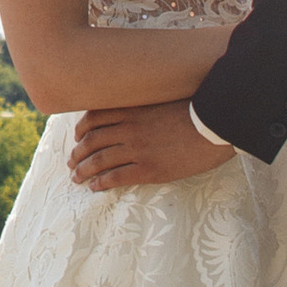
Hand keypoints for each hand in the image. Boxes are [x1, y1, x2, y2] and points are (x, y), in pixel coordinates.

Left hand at [66, 100, 236, 192]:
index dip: (81, 129)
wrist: (216, 126)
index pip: (95, 117)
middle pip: (92, 140)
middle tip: (71, 162)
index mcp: (133, 109)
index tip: (77, 136)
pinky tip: (94, 187)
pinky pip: (116, 177)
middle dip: (77, 152)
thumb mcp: (165, 98)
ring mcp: (138, 149)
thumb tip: (137, 107)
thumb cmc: (197, 109)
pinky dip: (100, 182)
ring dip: (83, 170)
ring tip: (76, 177)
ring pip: (99, 160)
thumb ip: (146, 104)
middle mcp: (130, 128)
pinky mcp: (149, 169)